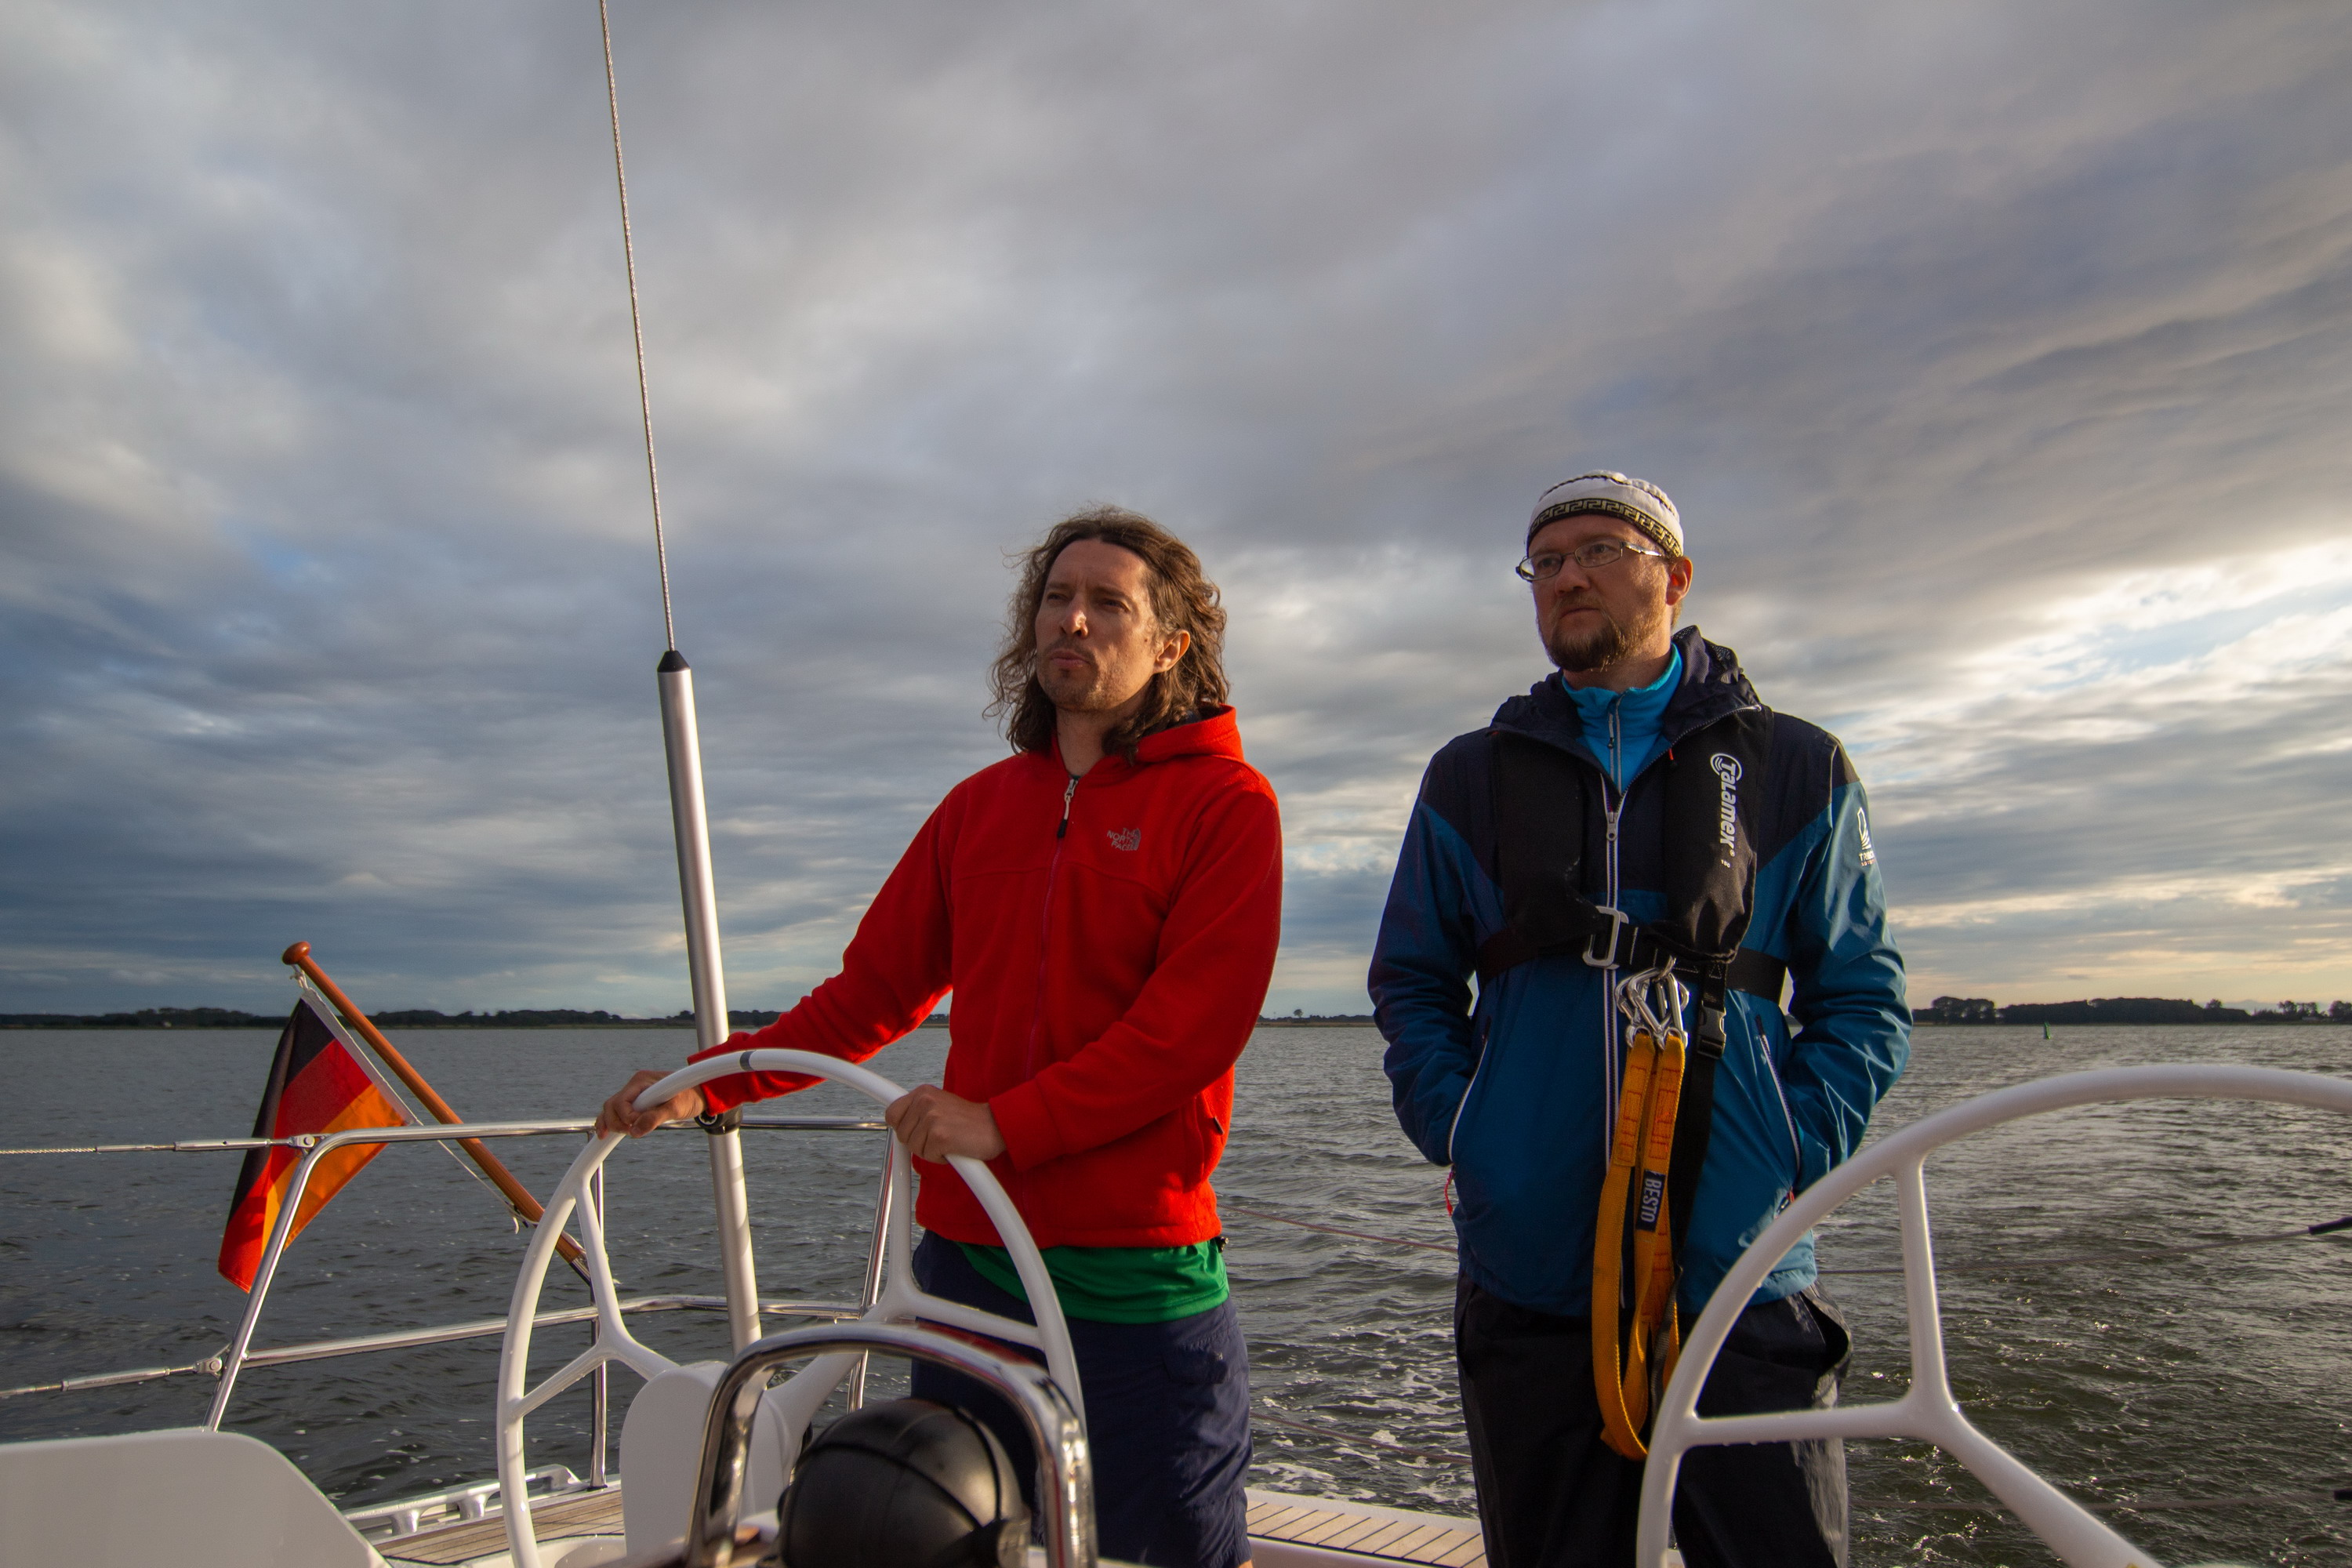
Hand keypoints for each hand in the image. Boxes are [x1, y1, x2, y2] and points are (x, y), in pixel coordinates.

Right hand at [595, 1068, 706, 1136]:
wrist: (699, 1094)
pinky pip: (617, 1112)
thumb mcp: (675, 1107)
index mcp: (641, 1081)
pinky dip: (610, 1122)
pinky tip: (604, 1134)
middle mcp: (634, 1086)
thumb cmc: (690, 1096)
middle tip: (631, 1132)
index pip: (621, 1101)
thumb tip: (635, 1131)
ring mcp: (634, 1094)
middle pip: (611, 1105)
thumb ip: (655, 1118)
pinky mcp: (636, 1103)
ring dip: (613, 1124)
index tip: (637, 1126)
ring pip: (611, 1109)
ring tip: (625, 1133)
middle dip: (616, 1122)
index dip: (626, 1117)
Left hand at [884, 1085, 1006, 1162]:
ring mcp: (931, 1117)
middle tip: (938, 1138)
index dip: (900, 1127)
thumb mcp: (940, 1106)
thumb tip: (897, 1126)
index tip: (908, 1131)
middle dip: (917, 1142)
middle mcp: (925, 1101)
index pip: (892, 1113)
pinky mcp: (939, 1135)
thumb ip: (919, 1112)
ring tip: (949, 1142)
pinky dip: (940, 1158)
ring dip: (930, 1151)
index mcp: (923, 1092)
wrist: (997, 1126)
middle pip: (901, 1134)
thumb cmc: (970, 1121)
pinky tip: (954, 1149)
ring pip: (913, 1147)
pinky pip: (928, 1156)